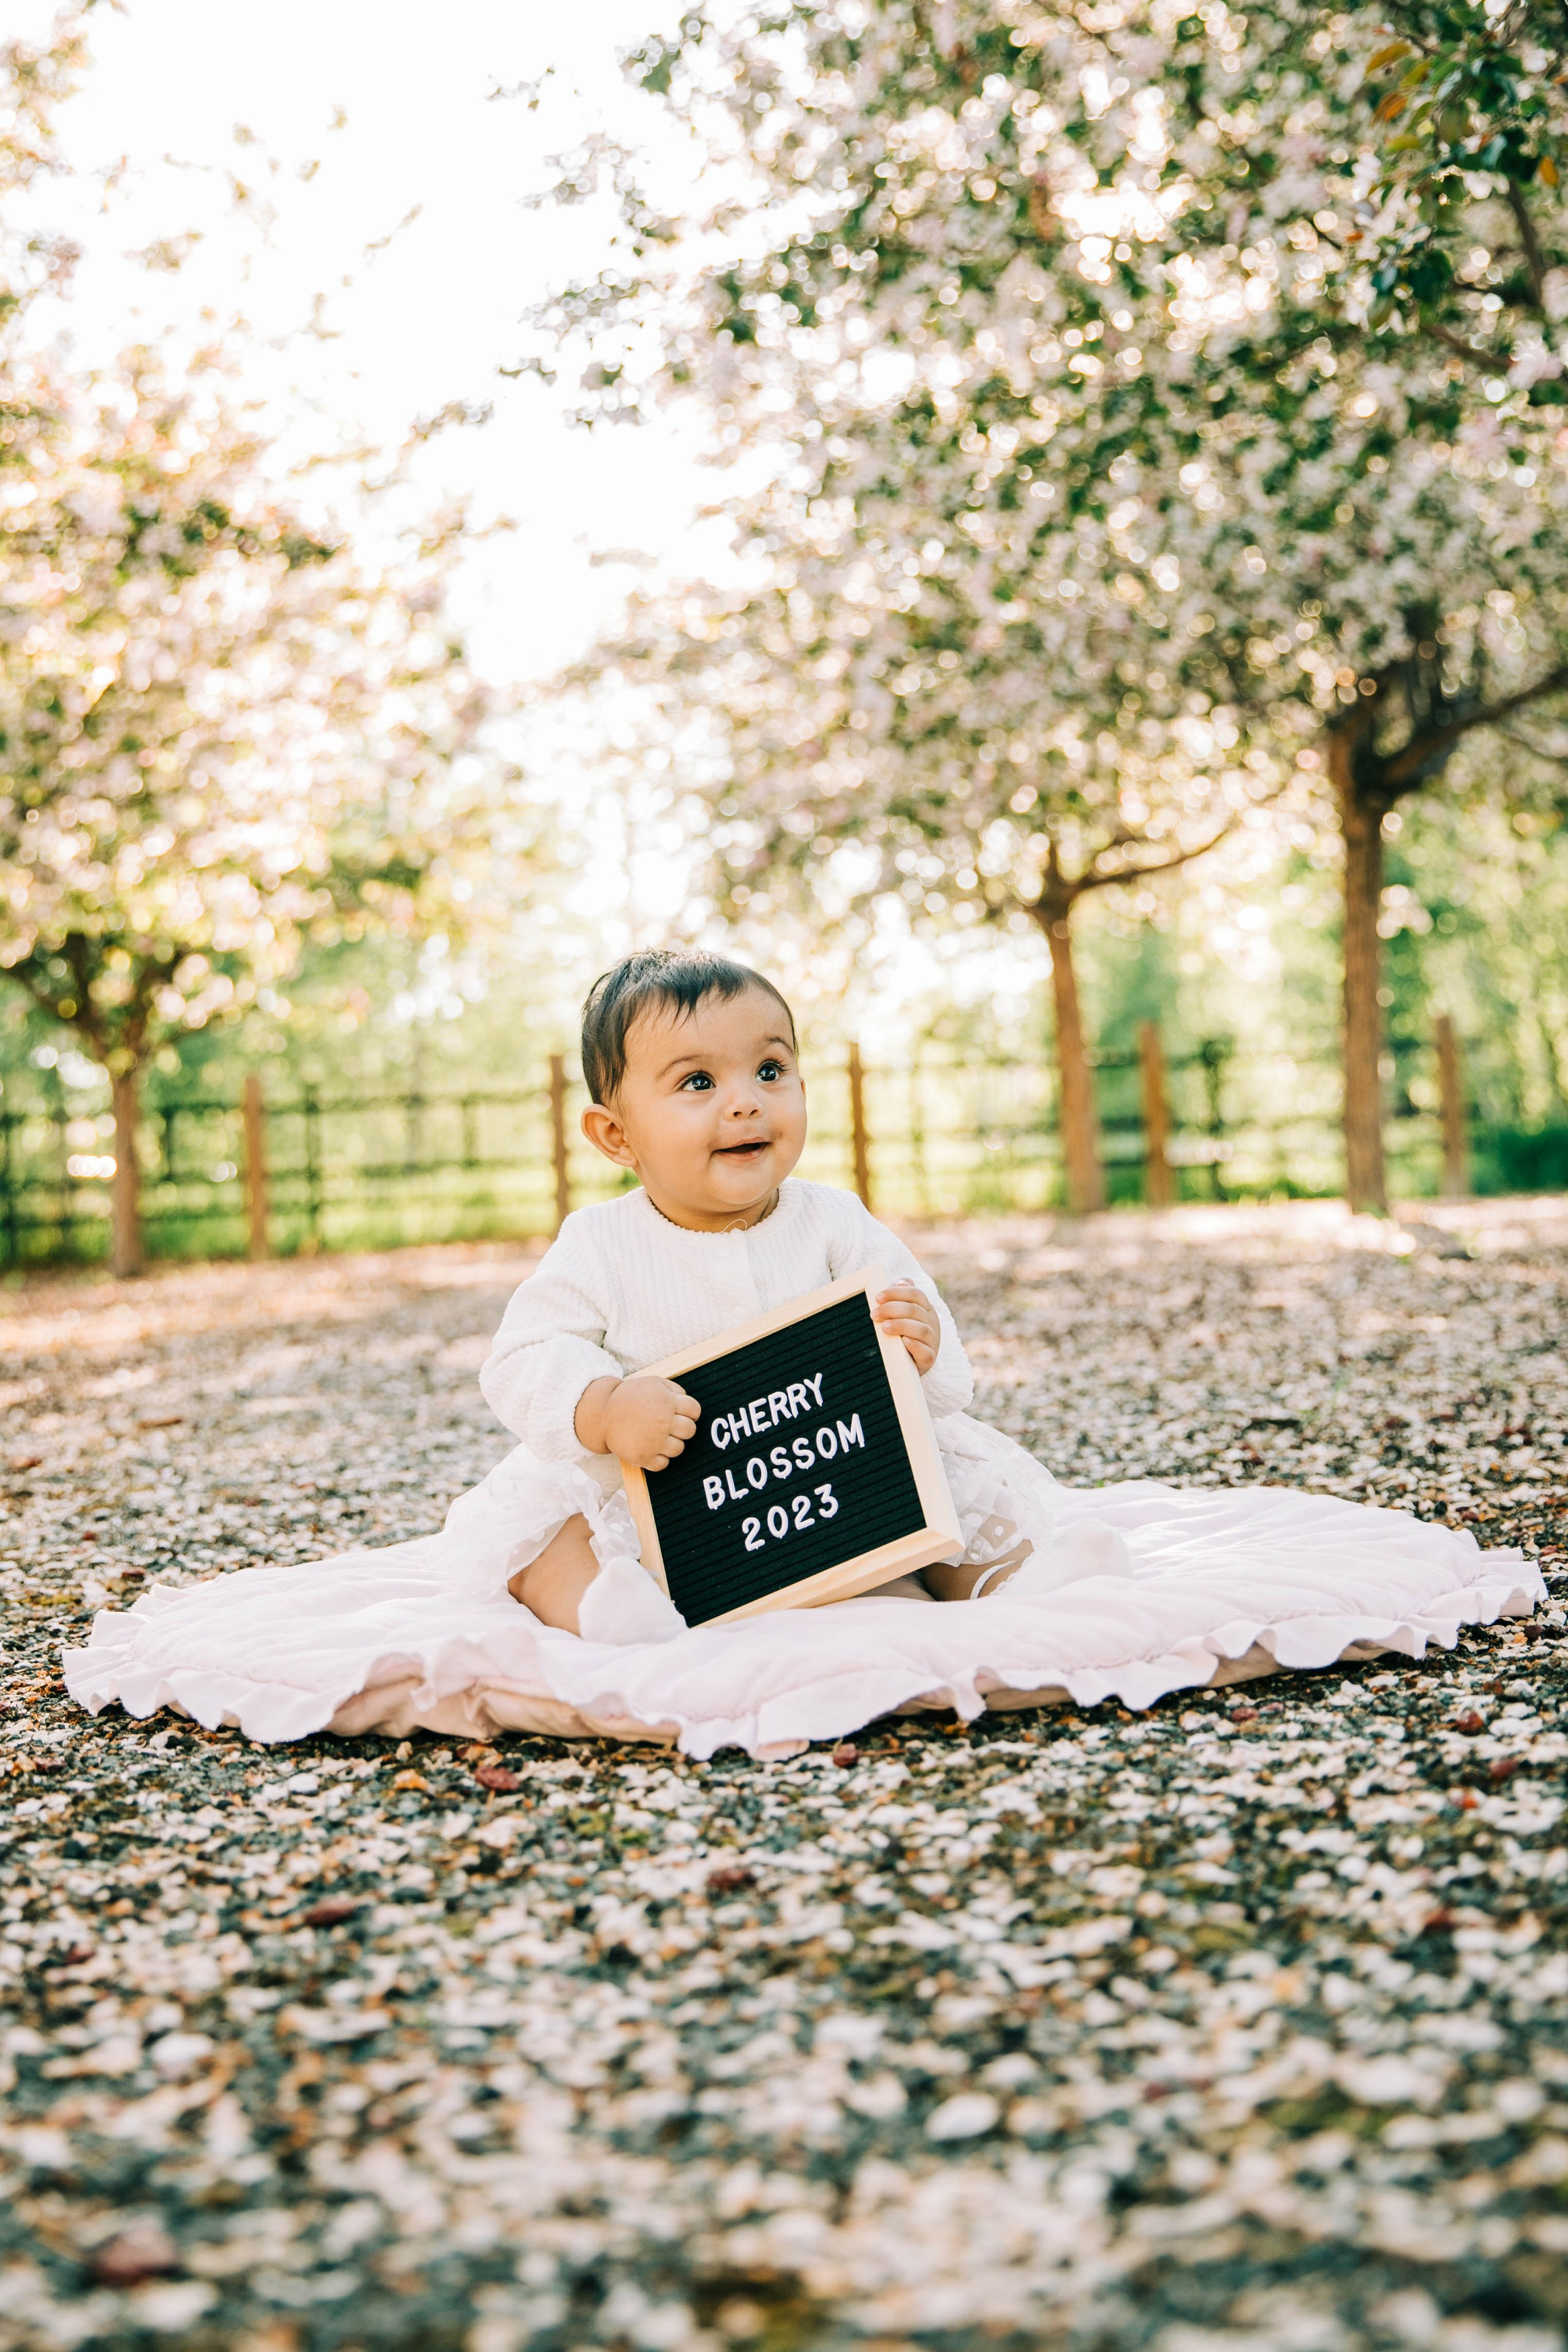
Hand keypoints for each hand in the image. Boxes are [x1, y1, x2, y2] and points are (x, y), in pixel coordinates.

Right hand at [576, 1374, 701, 1470]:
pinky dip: (659, 1458)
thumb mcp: (653, 1383)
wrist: (602, 1414)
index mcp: (667, 1402)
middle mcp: (662, 1422)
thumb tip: (689, 1404)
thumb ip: (675, 1390)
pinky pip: (663, 1464)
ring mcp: (653, 1441)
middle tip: (670, 1426)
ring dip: (671, 1443)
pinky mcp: (642, 1457)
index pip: (695, 1410)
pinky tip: (651, 1448)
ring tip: (658, 1436)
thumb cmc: (630, 1398)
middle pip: (690, 1431)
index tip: (681, 1413)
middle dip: (683, 1428)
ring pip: (679, 1449)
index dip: (690, 1411)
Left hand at [873, 1281, 940, 1373]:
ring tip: (884, 1327)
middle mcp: (932, 1322)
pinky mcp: (929, 1358)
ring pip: (921, 1330)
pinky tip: (903, 1341)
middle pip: (915, 1310)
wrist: (910, 1363)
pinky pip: (925, 1352)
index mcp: (926, 1308)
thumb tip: (900, 1282)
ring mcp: (933, 1341)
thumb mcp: (904, 1314)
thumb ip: (902, 1297)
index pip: (915, 1294)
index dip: (896, 1293)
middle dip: (892, 1309)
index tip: (877, 1297)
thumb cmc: (905, 1334)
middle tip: (874, 1314)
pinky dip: (914, 1345)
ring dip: (901, 1326)